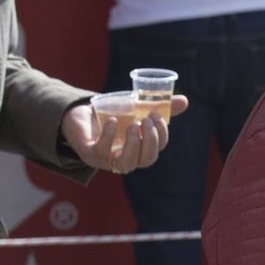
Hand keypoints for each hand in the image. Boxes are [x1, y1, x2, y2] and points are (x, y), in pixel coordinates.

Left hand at [61, 95, 188, 173]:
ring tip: (133, 125)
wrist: (79, 116)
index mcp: (139, 150)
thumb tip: (185, 101)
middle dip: (150, 141)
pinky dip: (109, 137)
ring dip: (134, 145)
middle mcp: (126, 159)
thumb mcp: (137, 109)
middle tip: (146, 121)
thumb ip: (160, 107)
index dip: (160, 135)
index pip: (157, 149)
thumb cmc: (112, 116)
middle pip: (146, 160)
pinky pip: (101, 152)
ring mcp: (108, 160)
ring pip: (126, 164)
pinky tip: (113, 122)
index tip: (157, 117)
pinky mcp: (90, 154)